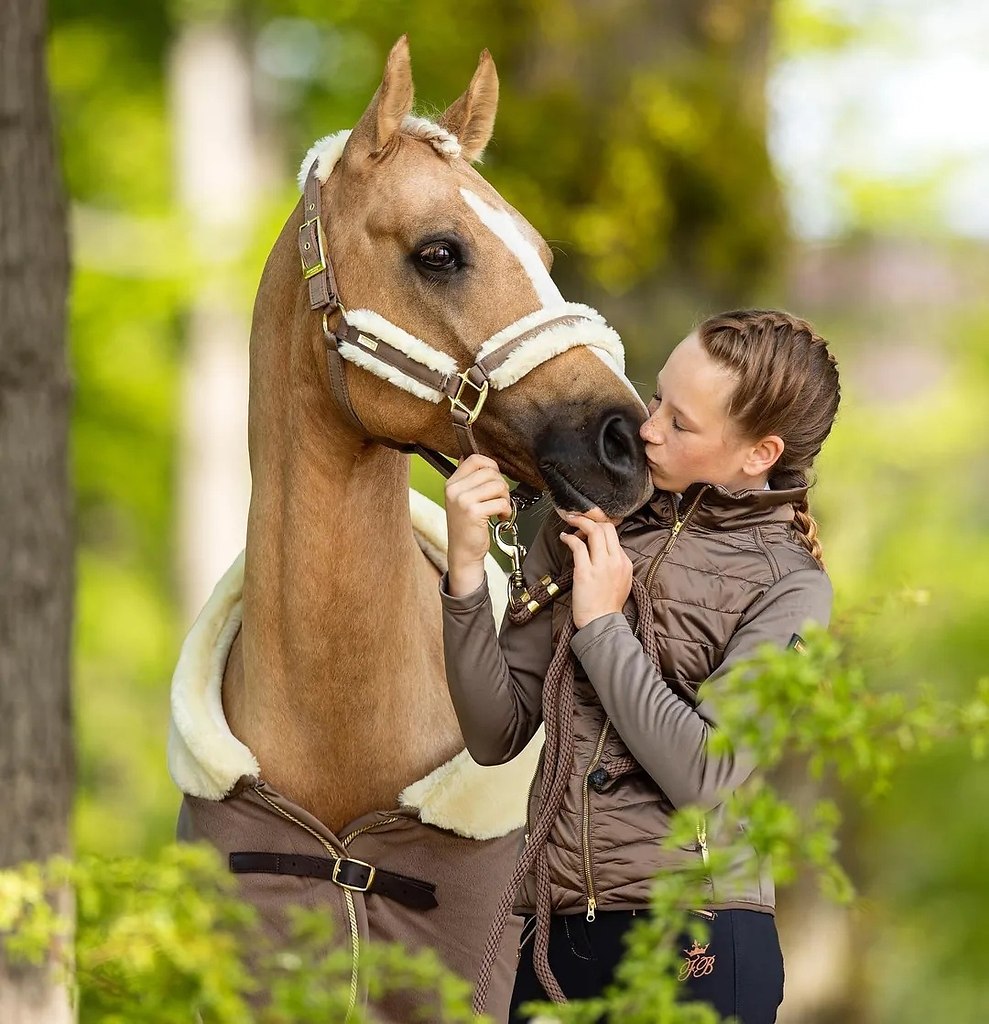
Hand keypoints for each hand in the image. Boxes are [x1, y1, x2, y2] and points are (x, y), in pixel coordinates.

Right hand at [444, 454, 511, 596]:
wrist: (463, 551)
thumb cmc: (466, 527)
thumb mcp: (461, 499)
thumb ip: (468, 480)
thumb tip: (477, 461)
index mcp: (452, 483)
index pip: (474, 459)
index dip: (491, 466)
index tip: (495, 479)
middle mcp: (455, 490)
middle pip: (490, 472)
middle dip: (502, 485)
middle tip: (499, 499)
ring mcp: (463, 501)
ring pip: (498, 486)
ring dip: (505, 498)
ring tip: (499, 508)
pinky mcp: (473, 512)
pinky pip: (501, 502)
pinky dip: (506, 511)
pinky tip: (500, 517)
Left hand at [558, 513, 632, 628]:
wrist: (602, 623)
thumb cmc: (608, 606)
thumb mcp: (622, 581)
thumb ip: (616, 564)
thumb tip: (605, 551)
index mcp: (625, 562)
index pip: (614, 534)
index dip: (599, 527)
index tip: (588, 528)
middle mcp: (615, 561)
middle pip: (606, 527)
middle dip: (590, 520)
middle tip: (578, 520)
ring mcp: (601, 565)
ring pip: (593, 531)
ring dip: (579, 523)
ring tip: (571, 523)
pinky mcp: (585, 571)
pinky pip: (577, 545)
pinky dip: (569, 538)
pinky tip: (564, 538)